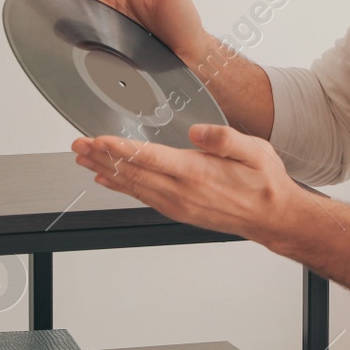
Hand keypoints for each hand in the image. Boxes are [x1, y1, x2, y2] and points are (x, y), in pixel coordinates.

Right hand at [31, 0, 208, 59]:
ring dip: (56, 12)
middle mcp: (109, 4)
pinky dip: (69, 36)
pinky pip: (84, 38)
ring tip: (37, 11)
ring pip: (74, 16)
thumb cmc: (183, 19)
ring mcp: (107, 25)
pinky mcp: (109, 44)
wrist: (190, 55)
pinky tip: (58, 36)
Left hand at [71, 123, 300, 247]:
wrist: (272, 218)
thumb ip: (225, 139)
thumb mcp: (255, 151)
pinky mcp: (177, 210)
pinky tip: (107, 179)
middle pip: (132, 173)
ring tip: (84, 158)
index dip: (120, 149)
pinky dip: (120, 187)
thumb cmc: (265, 183)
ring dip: (105, 170)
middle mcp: (181, 192)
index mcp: (196, 173)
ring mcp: (177, 204)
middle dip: (101, 157)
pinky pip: (141, 197)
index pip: (149, 159)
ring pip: (133, 186)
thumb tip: (197, 132)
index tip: (97, 140)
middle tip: (77, 144)